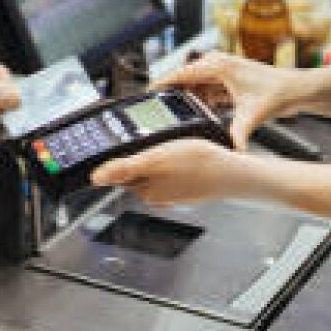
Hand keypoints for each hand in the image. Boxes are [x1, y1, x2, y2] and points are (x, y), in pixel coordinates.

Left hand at [91, 137, 269, 205]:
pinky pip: (171, 167)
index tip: (119, 143)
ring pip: (153, 167)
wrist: (234, 170)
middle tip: (150, 138)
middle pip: (134, 169)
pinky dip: (172, 157)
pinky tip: (181, 149)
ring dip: (155, 154)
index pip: (119, 172)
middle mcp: (157, 193)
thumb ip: (124, 168)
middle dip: (137, 154)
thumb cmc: (200, 164)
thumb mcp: (155, 159)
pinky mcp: (186, 183)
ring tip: (168, 142)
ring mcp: (173, 189)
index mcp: (145, 190)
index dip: (116, 155)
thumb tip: (95, 178)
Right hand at [158, 52, 306, 151]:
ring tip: (176, 115)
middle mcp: (218, 64)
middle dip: (173, 94)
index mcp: (219, 66)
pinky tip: (199, 114)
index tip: (148, 91)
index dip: (163, 82)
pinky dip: (202, 100)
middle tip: (159, 111)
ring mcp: (223, 71)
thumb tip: (231, 151)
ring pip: (197, 85)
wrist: (297, 89)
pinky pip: (207, 89)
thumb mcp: (253, 115)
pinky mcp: (229, 80)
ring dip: (189, 99)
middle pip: (186, 79)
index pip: (182, 72)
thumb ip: (238, 134)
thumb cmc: (279, 92)